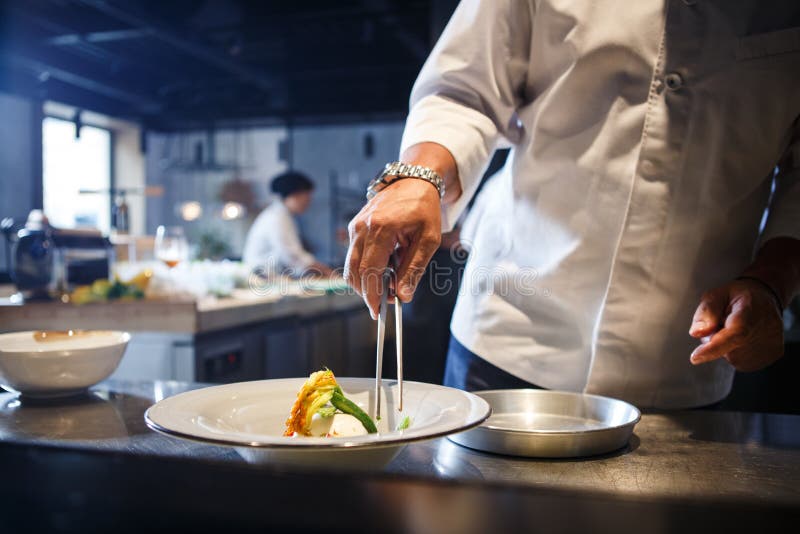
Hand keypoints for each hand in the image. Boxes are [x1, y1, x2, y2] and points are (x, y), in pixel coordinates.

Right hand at [344, 178, 441, 317]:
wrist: (413, 181)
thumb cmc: (423, 208)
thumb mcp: (428, 239)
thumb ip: (414, 268)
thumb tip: (403, 295)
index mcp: (381, 228)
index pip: (369, 270)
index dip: (372, 294)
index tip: (378, 311)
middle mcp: (362, 227)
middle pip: (355, 271)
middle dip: (367, 292)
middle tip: (385, 303)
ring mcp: (355, 226)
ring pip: (351, 265)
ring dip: (365, 281)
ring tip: (387, 285)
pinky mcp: (354, 227)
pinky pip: (354, 255)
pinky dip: (365, 268)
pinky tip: (384, 269)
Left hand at [688, 279, 783, 371]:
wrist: (766, 300)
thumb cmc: (739, 296)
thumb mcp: (716, 294)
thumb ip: (705, 312)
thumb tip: (696, 333)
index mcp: (750, 312)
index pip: (734, 334)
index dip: (714, 348)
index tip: (695, 357)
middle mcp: (764, 331)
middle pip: (727, 350)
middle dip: (716, 340)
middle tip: (724, 323)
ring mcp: (770, 346)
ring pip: (733, 358)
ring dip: (727, 348)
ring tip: (736, 329)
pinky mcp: (772, 356)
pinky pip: (742, 362)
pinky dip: (737, 352)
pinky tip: (745, 338)